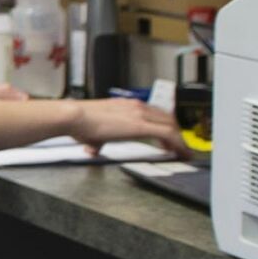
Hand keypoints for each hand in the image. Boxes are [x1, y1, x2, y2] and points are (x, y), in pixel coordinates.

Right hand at [65, 97, 187, 156]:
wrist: (75, 117)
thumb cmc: (79, 123)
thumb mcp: (93, 132)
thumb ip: (98, 140)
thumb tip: (94, 149)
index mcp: (127, 105)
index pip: (154, 113)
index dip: (164, 125)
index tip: (168, 138)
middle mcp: (136, 106)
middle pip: (166, 117)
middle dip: (175, 132)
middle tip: (179, 146)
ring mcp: (140, 114)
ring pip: (170, 125)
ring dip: (178, 139)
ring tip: (182, 152)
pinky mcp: (140, 125)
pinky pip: (167, 134)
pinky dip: (177, 144)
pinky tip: (179, 153)